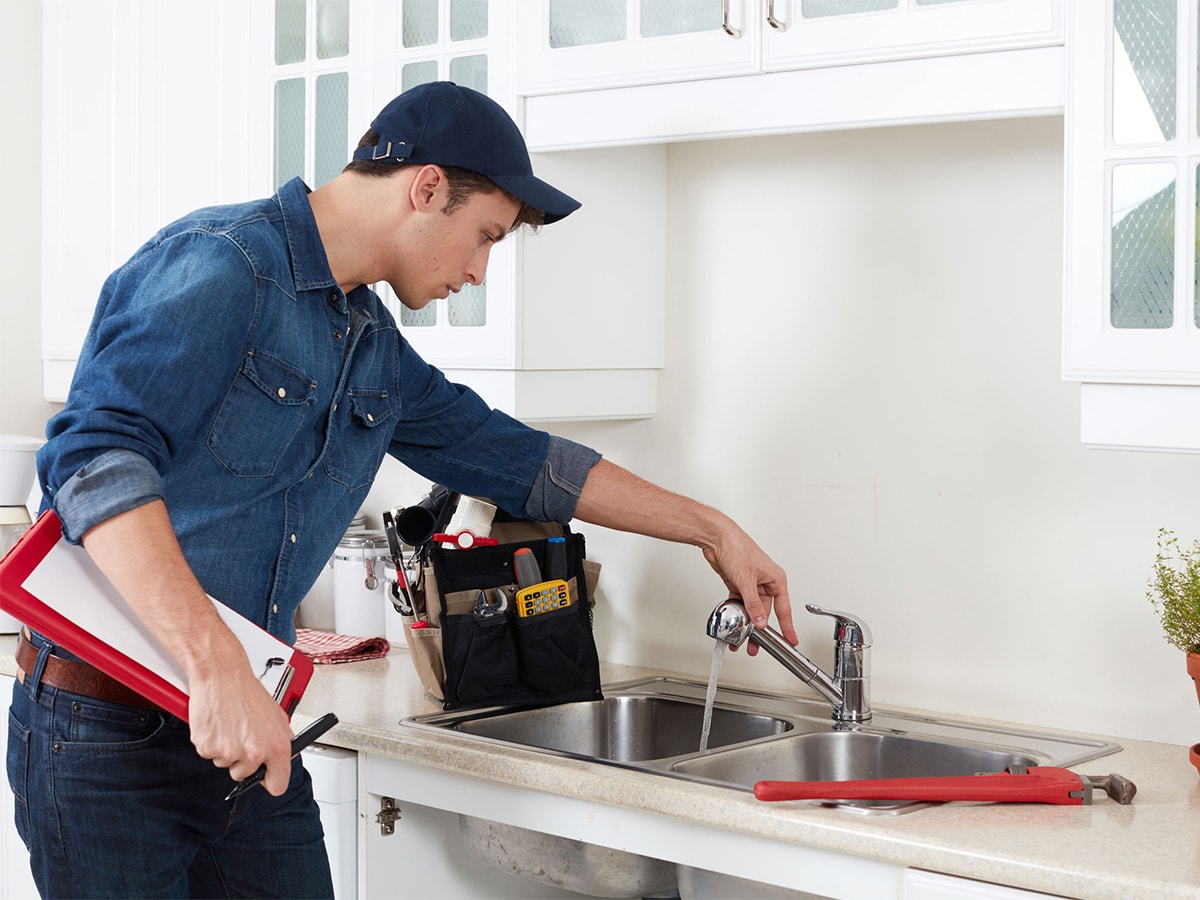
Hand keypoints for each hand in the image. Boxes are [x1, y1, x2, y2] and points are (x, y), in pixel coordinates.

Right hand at [186, 642, 293, 795]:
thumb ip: (280, 739)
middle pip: (245, 776)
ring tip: (230, 724)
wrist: (222, 675)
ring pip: (226, 764)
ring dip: (227, 749)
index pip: (278, 785)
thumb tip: (284, 755)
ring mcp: (229, 753)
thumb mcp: (276, 715)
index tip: (265, 776)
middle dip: (243, 760)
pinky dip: (212, 742)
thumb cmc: (246, 690)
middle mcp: (254, 753)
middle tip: (242, 736)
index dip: (270, 780)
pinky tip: (218, 724)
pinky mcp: (207, 748)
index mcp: (276, 747)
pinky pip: (209, 754)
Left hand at [701, 521, 796, 653]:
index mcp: (775, 579)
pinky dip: (736, 613)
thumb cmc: (736, 547)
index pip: (784, 608)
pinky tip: (733, 623)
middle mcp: (765, 582)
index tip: (791, 640)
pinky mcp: (738, 584)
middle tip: (757, 645)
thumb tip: (760, 620)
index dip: (787, 627)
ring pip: (751, 610)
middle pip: (765, 612)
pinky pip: (740, 604)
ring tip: (741, 638)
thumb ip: (753, 604)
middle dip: (760, 630)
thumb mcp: (746, 580)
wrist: (716, 538)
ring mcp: (751, 584)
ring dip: (746, 624)